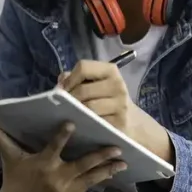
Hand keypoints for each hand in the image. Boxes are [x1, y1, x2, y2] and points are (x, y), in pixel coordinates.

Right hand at [0, 114, 127, 191]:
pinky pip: (87, 188)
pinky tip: (113, 173)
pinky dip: (100, 180)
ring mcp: (64, 190)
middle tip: (117, 147)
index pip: (53, 146)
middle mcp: (55, 177)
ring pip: (90, 178)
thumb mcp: (9, 157)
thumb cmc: (15, 177)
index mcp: (42, 163)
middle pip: (82, 165)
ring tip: (124, 162)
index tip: (72, 123)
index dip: (62, 135)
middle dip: (101, 156)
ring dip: (108, 170)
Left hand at [59, 59, 175, 164]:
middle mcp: (117, 84)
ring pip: (89, 107)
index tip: (62, 89)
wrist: (131, 119)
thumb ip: (76, 79)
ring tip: (71, 114)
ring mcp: (120, 104)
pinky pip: (95, 122)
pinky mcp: (119, 122)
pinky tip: (82, 123)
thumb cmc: (107, 98)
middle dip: (68, 99)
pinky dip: (86, 123)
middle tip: (63, 106)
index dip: (69, 79)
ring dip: (76, 112)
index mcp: (110, 70)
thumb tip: (61, 82)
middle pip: (83, 90)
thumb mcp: (95, 83)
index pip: (83, 67)